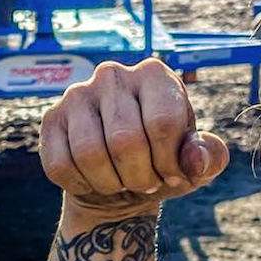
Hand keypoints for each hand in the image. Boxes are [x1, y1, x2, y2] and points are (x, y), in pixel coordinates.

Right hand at [38, 60, 230, 213]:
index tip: (172, 175)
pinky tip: (93, 180)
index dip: (169, 163)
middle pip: (125, 141)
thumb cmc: (162, 164)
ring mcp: (76, 94)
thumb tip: (193, 160)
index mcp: (154, 75)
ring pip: (89, 153)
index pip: (162, 123)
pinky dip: (82, 185)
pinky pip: (61, 166)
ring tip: (121, 182)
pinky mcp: (51, 120)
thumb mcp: (196, 164)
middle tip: (146, 183)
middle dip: (140, 177)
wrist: (120, 182)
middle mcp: (112, 74)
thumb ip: (209, 158)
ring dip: (110, 183)